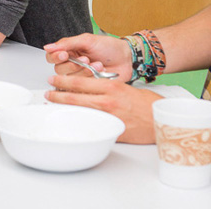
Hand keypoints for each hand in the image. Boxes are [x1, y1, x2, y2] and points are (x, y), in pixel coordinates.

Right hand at [44, 33, 132, 78]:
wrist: (127, 58)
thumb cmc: (109, 47)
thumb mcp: (87, 40)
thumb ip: (67, 43)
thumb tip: (48, 47)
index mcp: (69, 52)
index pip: (52, 57)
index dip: (56, 57)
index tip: (65, 55)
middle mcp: (72, 64)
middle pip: (59, 71)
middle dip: (73, 65)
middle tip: (85, 59)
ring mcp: (80, 76)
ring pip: (70, 80)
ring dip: (84, 72)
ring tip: (97, 64)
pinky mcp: (89, 86)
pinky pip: (82, 88)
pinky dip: (91, 80)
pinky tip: (100, 72)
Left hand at [44, 33, 158, 143]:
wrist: (162, 120)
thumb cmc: (148, 104)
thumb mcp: (126, 88)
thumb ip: (108, 88)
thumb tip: (91, 90)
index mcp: (111, 87)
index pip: (80, 81)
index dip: (63, 80)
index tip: (54, 79)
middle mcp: (107, 101)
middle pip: (74, 96)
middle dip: (57, 94)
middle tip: (48, 93)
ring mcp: (108, 117)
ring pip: (78, 110)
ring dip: (63, 107)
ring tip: (53, 105)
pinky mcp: (111, 130)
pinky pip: (90, 124)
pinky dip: (77, 121)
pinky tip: (70, 121)